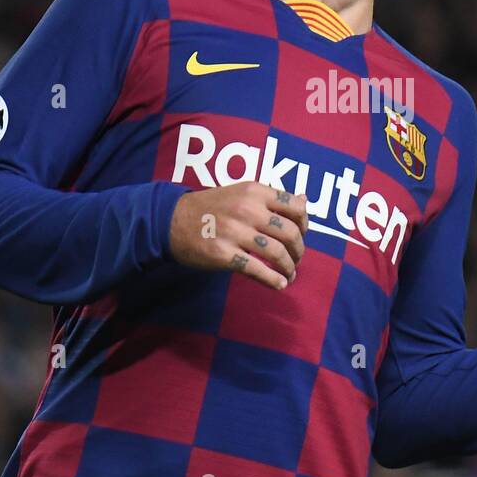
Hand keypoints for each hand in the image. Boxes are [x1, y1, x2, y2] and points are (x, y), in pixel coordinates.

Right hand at [168, 182, 309, 289]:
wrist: (171, 220)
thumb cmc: (210, 207)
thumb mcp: (241, 192)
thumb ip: (272, 198)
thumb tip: (305, 201)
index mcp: (255, 192)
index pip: (295, 207)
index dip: (305, 224)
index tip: (302, 235)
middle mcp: (247, 209)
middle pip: (290, 233)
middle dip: (299, 250)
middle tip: (296, 259)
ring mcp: (235, 232)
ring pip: (277, 253)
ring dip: (289, 267)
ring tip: (289, 274)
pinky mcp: (224, 254)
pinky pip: (257, 269)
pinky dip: (273, 280)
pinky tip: (279, 284)